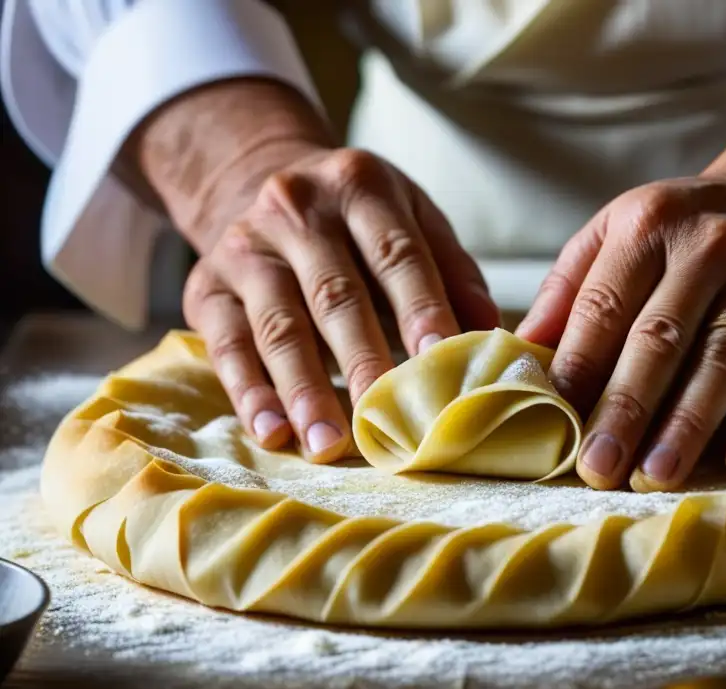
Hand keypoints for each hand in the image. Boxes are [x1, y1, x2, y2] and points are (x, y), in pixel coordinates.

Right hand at [182, 145, 499, 461]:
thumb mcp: (409, 216)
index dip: (421, 308)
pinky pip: (225, 345)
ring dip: (304, 390)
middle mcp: (296, 209)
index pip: (397, 253)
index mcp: (359, 186)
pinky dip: (248, 392)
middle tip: (388, 419)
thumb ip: (452, 270)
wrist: (257, 180)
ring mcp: (244, 247)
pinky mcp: (205, 288)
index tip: (442, 361)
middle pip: (335, 294)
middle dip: (364, 361)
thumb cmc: (354, 219)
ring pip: (278, 325)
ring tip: (329, 445)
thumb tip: (493, 334)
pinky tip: (271, 431)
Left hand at [516, 177, 725, 490]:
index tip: (554, 422)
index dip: (578, 367)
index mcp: (648, 226)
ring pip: (722, 361)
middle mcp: (708, 247)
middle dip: (625, 409)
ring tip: (655, 475)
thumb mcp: (618, 231)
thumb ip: (568, 287)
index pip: (603, 306)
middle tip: (597, 468)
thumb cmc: (683, 232)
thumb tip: (521, 353)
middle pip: (659, 339)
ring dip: (688, 424)